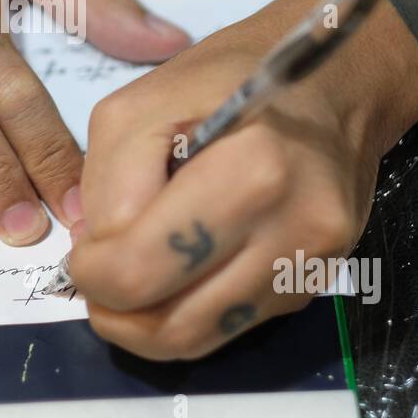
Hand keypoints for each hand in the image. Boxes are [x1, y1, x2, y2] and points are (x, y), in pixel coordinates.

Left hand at [69, 0, 417, 358]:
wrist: (335, 83)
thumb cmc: (233, 76)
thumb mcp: (142, 102)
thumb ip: (106, 181)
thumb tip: (96, 251)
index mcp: (251, 173)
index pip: (141, 268)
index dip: (91, 270)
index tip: (82, 249)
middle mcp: (293, 231)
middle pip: (171, 325)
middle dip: (113, 308)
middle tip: (94, 276)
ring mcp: (310, 267)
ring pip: (199, 340)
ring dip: (145, 325)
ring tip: (126, 281)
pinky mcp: (313, 285)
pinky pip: (231, 327)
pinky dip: (187, 311)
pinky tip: (175, 271)